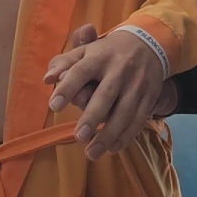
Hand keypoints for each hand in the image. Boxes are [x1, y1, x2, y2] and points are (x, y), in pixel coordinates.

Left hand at [44, 23, 169, 159]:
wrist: (148, 43)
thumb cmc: (107, 52)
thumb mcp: (85, 51)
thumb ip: (63, 63)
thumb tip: (47, 79)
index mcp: (99, 56)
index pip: (81, 71)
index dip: (67, 87)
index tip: (54, 106)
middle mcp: (119, 69)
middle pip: (106, 94)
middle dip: (93, 117)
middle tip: (79, 137)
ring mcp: (137, 83)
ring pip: (125, 111)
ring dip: (110, 134)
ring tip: (92, 153)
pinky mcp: (149, 95)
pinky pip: (139, 118)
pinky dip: (127, 135)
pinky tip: (113, 148)